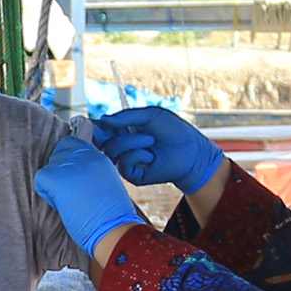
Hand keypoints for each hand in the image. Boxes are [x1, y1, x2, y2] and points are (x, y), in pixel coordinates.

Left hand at [31, 135, 148, 259]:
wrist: (115, 230)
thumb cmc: (111, 216)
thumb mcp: (106, 181)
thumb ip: (90, 171)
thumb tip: (73, 173)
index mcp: (98, 156)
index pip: (71, 144)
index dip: (66, 161)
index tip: (73, 180)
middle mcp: (85, 156)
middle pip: (57, 154)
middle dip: (59, 173)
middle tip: (72, 194)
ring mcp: (71, 166)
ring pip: (48, 167)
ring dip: (53, 185)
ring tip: (69, 201)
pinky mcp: (58, 179)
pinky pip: (40, 180)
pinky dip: (46, 193)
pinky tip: (60, 205)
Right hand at [94, 103, 223, 196]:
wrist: (192, 151)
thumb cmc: (174, 131)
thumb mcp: (150, 115)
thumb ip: (126, 116)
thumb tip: (103, 119)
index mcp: (125, 131)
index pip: (102, 130)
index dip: (99, 126)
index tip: (100, 122)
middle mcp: (123, 147)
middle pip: (103, 140)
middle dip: (119, 133)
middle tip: (137, 130)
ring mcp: (126, 162)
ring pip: (112, 150)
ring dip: (132, 142)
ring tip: (151, 142)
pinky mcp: (133, 175)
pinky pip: (123, 164)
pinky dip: (138, 156)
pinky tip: (151, 156)